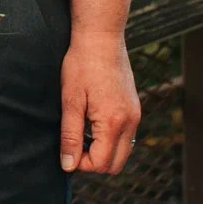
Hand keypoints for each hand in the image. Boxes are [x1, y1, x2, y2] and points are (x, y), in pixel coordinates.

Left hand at [61, 28, 139, 173]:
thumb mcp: (70, 100)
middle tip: (74, 144)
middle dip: (94, 162)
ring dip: (103, 151)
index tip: (67, 149)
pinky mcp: (135, 108)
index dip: (81, 164)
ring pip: (123, 152)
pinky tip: (93, 122)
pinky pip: (126, 136)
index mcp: (113, 122)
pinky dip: (111, 139)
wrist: (101, 37)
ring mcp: (135, 115)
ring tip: (82, 132)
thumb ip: (70, 136)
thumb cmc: (82, 64)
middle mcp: (130, 122)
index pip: (101, 164)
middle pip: (116, 165)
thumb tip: (68, 166)